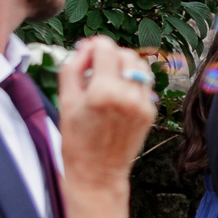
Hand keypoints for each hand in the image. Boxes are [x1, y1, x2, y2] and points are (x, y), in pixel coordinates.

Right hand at [55, 37, 156, 190]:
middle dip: (111, 54)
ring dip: (125, 66)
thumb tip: (87, 47)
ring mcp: (144, 105)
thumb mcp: (66, 100)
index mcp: (104, 91)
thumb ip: (74, 67)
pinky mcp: (151, 112)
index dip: (95, 45)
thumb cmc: (76, 138)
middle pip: (127, 54)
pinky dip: (132, 83)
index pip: (107, 48)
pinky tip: (117, 95)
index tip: (86, 52)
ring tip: (107, 78)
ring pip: (141, 68)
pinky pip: (144, 86)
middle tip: (96, 65)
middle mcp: (129, 96)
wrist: (98, 171)